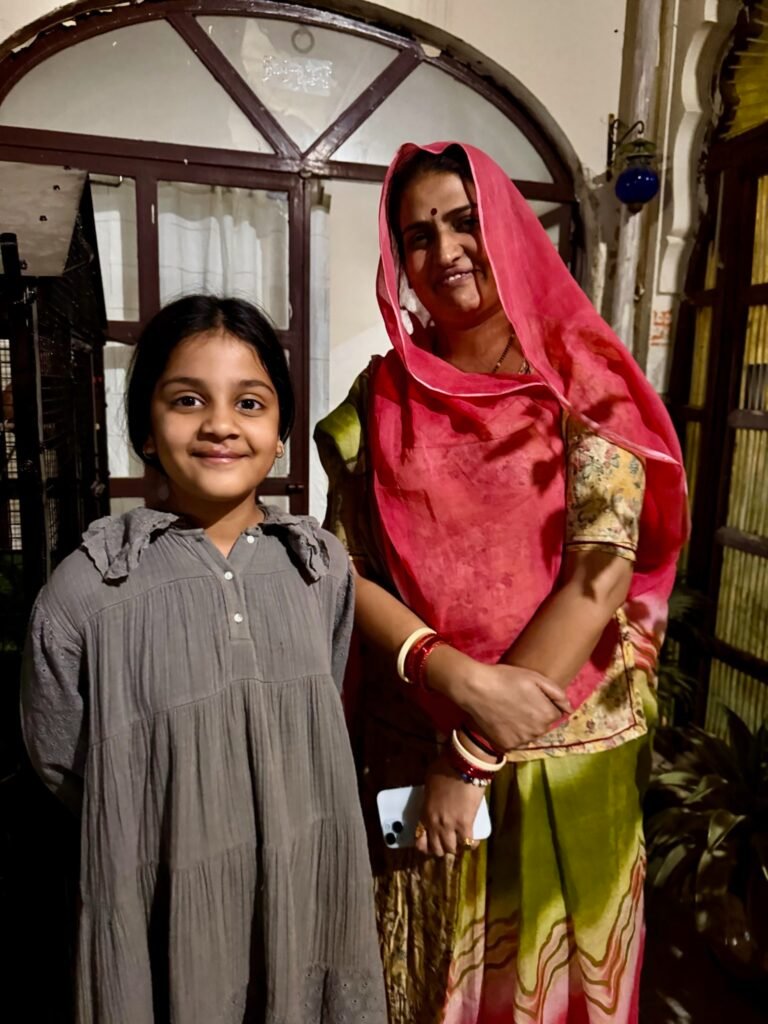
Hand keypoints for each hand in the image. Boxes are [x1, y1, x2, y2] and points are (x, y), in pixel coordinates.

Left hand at [415, 752, 485, 857]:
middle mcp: (436, 824)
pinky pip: (468, 843)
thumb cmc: (444, 768)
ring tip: (460, 842)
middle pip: (437, 848)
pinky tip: (472, 842)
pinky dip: (470, 845)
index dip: (425, 847)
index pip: (420, 840)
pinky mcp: (466, 824)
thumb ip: (429, 797)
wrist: (462, 765)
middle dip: (442, 848)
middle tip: (447, 843)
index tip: (431, 845)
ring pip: (451, 849)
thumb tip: (432, 801)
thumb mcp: (429, 783)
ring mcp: (451, 826)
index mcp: (425, 813)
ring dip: (456, 848)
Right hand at [426, 648, 570, 750]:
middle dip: (534, 715)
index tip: (528, 694)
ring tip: (508, 711)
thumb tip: (569, 709)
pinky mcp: (505, 746)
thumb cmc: (506, 678)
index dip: (542, 702)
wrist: (475, 687)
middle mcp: (537, 732)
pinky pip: (515, 742)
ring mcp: (521, 741)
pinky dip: (511, 734)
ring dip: (523, 726)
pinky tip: (502, 721)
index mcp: (547, 715)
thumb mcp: (535, 677)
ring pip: (529, 735)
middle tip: (517, 701)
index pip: (554, 713)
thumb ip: (557, 694)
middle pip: (542, 725)